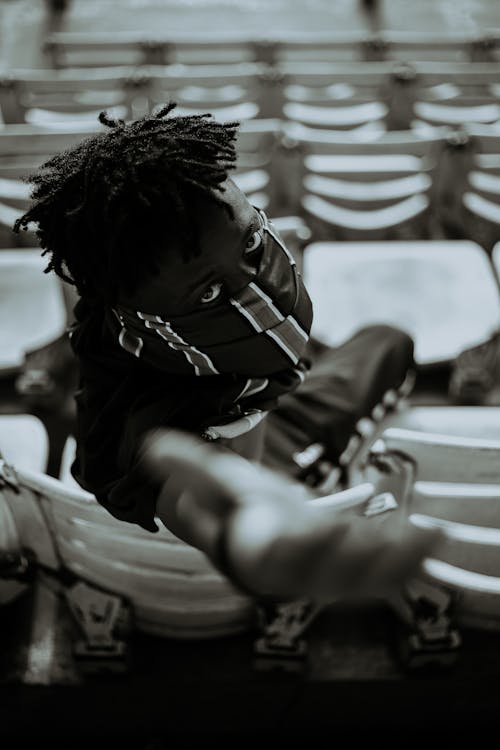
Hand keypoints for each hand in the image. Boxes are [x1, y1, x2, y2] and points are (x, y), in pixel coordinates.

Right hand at [145, 430, 442, 600]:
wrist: (265, 523)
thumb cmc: (238, 503)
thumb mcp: (214, 480)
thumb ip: (186, 467)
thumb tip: (150, 446)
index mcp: (257, 555)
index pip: (274, 559)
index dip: (295, 548)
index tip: (317, 529)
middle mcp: (295, 573)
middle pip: (326, 576)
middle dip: (353, 560)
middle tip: (380, 538)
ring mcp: (330, 573)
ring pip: (362, 578)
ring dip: (393, 562)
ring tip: (424, 536)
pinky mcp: (356, 566)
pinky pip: (384, 571)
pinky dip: (408, 559)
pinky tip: (430, 535)